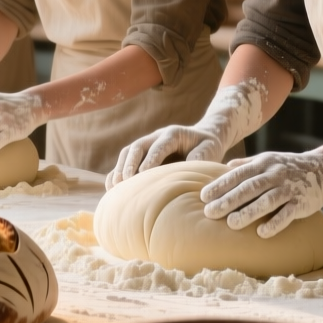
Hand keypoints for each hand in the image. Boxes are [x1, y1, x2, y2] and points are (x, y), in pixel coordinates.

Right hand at [106, 125, 224, 188]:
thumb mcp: (210, 150)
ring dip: (120, 168)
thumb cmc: (208, 147)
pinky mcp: (141, 156)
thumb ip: (198, 159)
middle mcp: (156, 137)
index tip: (144, 174)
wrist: (204, 139)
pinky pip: (124, 162)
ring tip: (116, 186)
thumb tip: (184, 173)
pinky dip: (116, 173)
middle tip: (126, 180)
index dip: (151, 159)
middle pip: (137, 146)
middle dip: (130, 163)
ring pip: (127, 153)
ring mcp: (146, 145)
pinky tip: (112, 188)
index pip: (159, 145)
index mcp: (173, 134)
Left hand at [199, 151, 322, 237]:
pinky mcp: (302, 202)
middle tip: (210, 212)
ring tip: (231, 224)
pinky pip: (287, 213)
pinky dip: (275, 223)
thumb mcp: (267, 159)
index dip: (220, 185)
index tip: (203, 196)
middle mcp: (274, 174)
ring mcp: (289, 188)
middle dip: (228, 200)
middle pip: (249, 187)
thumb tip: (223, 167)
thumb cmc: (289, 166)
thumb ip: (246, 164)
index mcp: (263, 164)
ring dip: (249, 212)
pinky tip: (262, 233)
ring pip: (267, 200)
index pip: (238, 174)